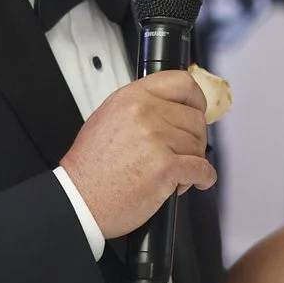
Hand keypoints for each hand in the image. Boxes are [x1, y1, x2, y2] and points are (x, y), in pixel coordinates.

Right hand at [59, 71, 217, 236]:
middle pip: (195, 119)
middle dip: (193, 140)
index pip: (182, 83)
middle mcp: (145, 114)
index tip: (197, 110)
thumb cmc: (90, 167)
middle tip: (180, 153)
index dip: (196, 99)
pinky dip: (202, 178)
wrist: (80, 199)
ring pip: (199, 146)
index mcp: (131, 98)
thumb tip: (170, 108)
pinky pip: (202, 169)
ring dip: (192, 162)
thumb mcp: (108, 118)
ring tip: (172, 173)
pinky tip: (189, 182)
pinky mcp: (165, 167)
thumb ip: (140, 107)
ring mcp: (156, 139)